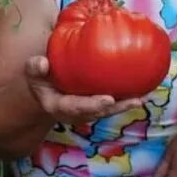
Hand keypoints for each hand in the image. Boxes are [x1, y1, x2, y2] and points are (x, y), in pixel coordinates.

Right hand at [25, 56, 143, 125]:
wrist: (46, 89)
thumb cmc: (41, 79)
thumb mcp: (33, 73)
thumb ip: (35, 68)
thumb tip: (43, 63)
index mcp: (58, 106)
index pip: (75, 108)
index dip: (92, 105)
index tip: (108, 100)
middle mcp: (75, 114)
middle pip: (96, 113)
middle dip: (115, 109)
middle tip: (133, 100)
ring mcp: (87, 112)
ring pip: (108, 111)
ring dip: (125, 106)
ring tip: (142, 97)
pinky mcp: (96, 107)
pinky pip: (112, 105)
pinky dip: (126, 100)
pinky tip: (143, 91)